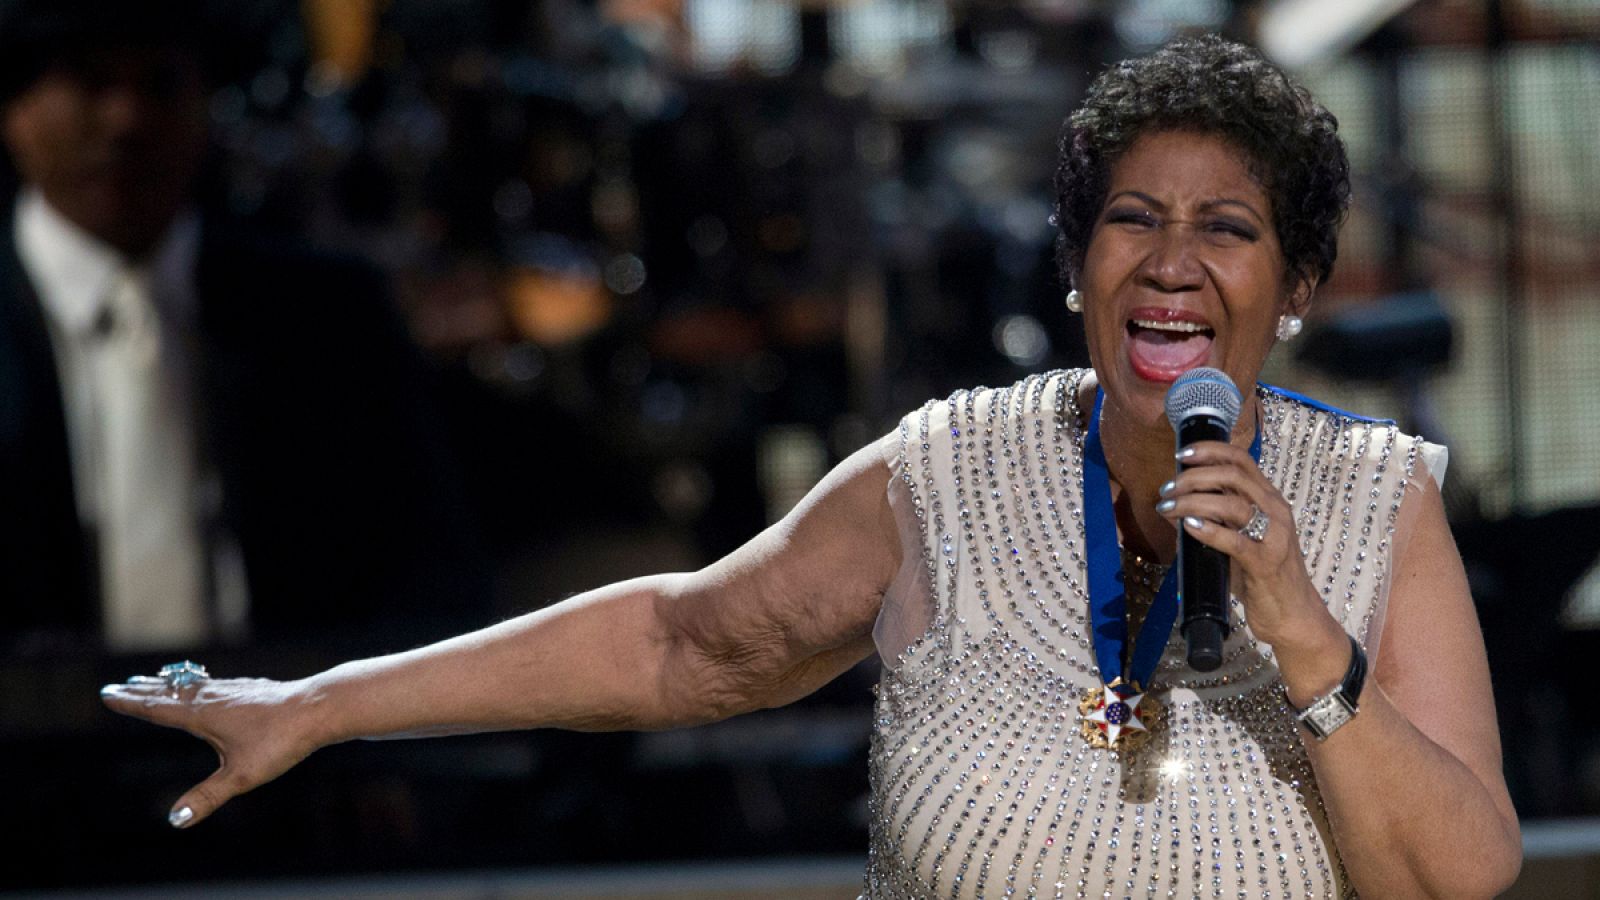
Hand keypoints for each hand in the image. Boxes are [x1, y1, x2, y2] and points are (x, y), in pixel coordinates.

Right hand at [100, 673, 323, 827]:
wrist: (319, 708)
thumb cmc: (281, 741)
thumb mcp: (242, 776)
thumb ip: (208, 797)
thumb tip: (175, 819)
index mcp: (203, 715)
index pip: (159, 709)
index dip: (132, 703)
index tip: (108, 694)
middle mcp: (214, 697)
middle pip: (171, 692)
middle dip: (143, 691)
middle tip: (117, 686)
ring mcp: (233, 689)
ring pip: (192, 685)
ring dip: (167, 684)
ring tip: (150, 681)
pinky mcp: (251, 688)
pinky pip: (213, 683)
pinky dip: (195, 683)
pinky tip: (203, 686)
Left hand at [1155, 440, 1347, 696]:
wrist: (1294, 618)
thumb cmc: (1262, 579)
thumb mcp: (1237, 541)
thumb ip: (1213, 521)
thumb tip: (1172, 508)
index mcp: (1269, 501)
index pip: (1241, 461)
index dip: (1211, 451)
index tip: (1182, 453)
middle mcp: (1275, 512)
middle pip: (1233, 476)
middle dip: (1194, 476)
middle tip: (1167, 489)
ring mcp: (1274, 537)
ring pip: (1232, 504)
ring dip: (1193, 502)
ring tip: (1168, 508)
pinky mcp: (1266, 564)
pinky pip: (1236, 541)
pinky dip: (1209, 531)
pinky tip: (1188, 527)